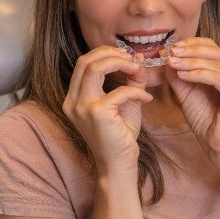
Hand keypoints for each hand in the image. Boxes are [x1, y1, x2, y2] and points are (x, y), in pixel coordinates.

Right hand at [63, 46, 152, 173]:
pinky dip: (137, 91)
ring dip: (120, 63)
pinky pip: (120, 91)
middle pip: (86, 61)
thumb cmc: (120, 136)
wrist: (118, 165)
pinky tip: (147, 98)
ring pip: (96, 68)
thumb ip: (130, 81)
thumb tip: (138, 59)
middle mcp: (73, 101)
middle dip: (111, 53)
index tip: (125, 56)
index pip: (83, 63)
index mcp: (74, 98)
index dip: (105, 54)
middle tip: (131, 58)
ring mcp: (82, 107)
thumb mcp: (125, 103)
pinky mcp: (97, 114)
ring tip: (137, 69)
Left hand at [166, 37, 219, 158]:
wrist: (216, 144)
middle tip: (171, 52)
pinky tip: (183, 75)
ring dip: (191, 62)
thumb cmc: (205, 120)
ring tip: (173, 63)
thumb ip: (178, 75)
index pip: (212, 47)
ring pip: (215, 64)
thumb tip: (167, 56)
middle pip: (214, 51)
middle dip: (190, 51)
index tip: (172, 47)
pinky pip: (218, 78)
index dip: (192, 43)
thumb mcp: (186, 93)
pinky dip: (199, 74)